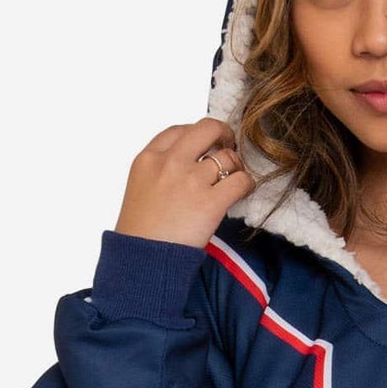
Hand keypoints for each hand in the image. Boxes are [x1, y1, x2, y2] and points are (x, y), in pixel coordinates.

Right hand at [113, 117, 252, 248]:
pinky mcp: (211, 202)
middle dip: (223, 134)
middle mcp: (171, 163)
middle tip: (229, 146)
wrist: (142, 259)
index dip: (197, 134)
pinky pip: (241, 180)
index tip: (205, 144)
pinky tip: (243, 190)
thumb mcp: (139, 188)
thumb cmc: (139, 232)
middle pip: (207, 128)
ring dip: (236, 166)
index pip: (179, 130)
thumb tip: (188, 164)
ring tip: (234, 178)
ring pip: (228, 157)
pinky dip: (247, 183)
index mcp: (149, 158)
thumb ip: (160, 170)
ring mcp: (191, 181)